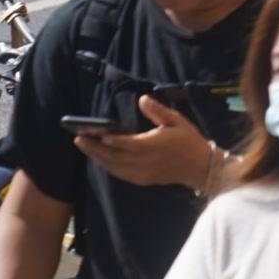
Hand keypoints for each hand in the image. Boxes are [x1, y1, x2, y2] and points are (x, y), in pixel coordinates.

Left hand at [72, 95, 210, 188]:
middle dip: (94, 147)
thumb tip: (141, 99)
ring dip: (97, 157)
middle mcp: (144, 161)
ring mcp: (141, 172)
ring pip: (113, 166)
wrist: (200, 166)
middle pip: (113, 156)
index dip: (108, 138)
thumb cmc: (188, 140)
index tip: (94, 132)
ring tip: (85, 146)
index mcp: (152, 145)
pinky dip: (107, 166)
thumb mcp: (177, 121)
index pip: (125, 142)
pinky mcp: (141, 180)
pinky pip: (119, 173)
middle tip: (78, 138)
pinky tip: (101, 158)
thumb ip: (157, 111)